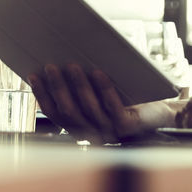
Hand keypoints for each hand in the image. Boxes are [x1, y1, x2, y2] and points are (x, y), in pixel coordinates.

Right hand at [30, 64, 176, 143]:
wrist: (158, 115)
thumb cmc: (125, 99)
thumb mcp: (99, 94)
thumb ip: (80, 86)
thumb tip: (61, 58)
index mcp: (80, 127)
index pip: (54, 114)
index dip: (42, 95)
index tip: (33, 74)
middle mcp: (92, 133)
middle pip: (68, 111)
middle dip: (58, 87)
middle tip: (50, 66)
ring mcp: (109, 131)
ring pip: (88, 108)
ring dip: (78, 85)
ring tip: (73, 65)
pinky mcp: (127, 126)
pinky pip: (112, 106)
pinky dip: (103, 88)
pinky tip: (98, 72)